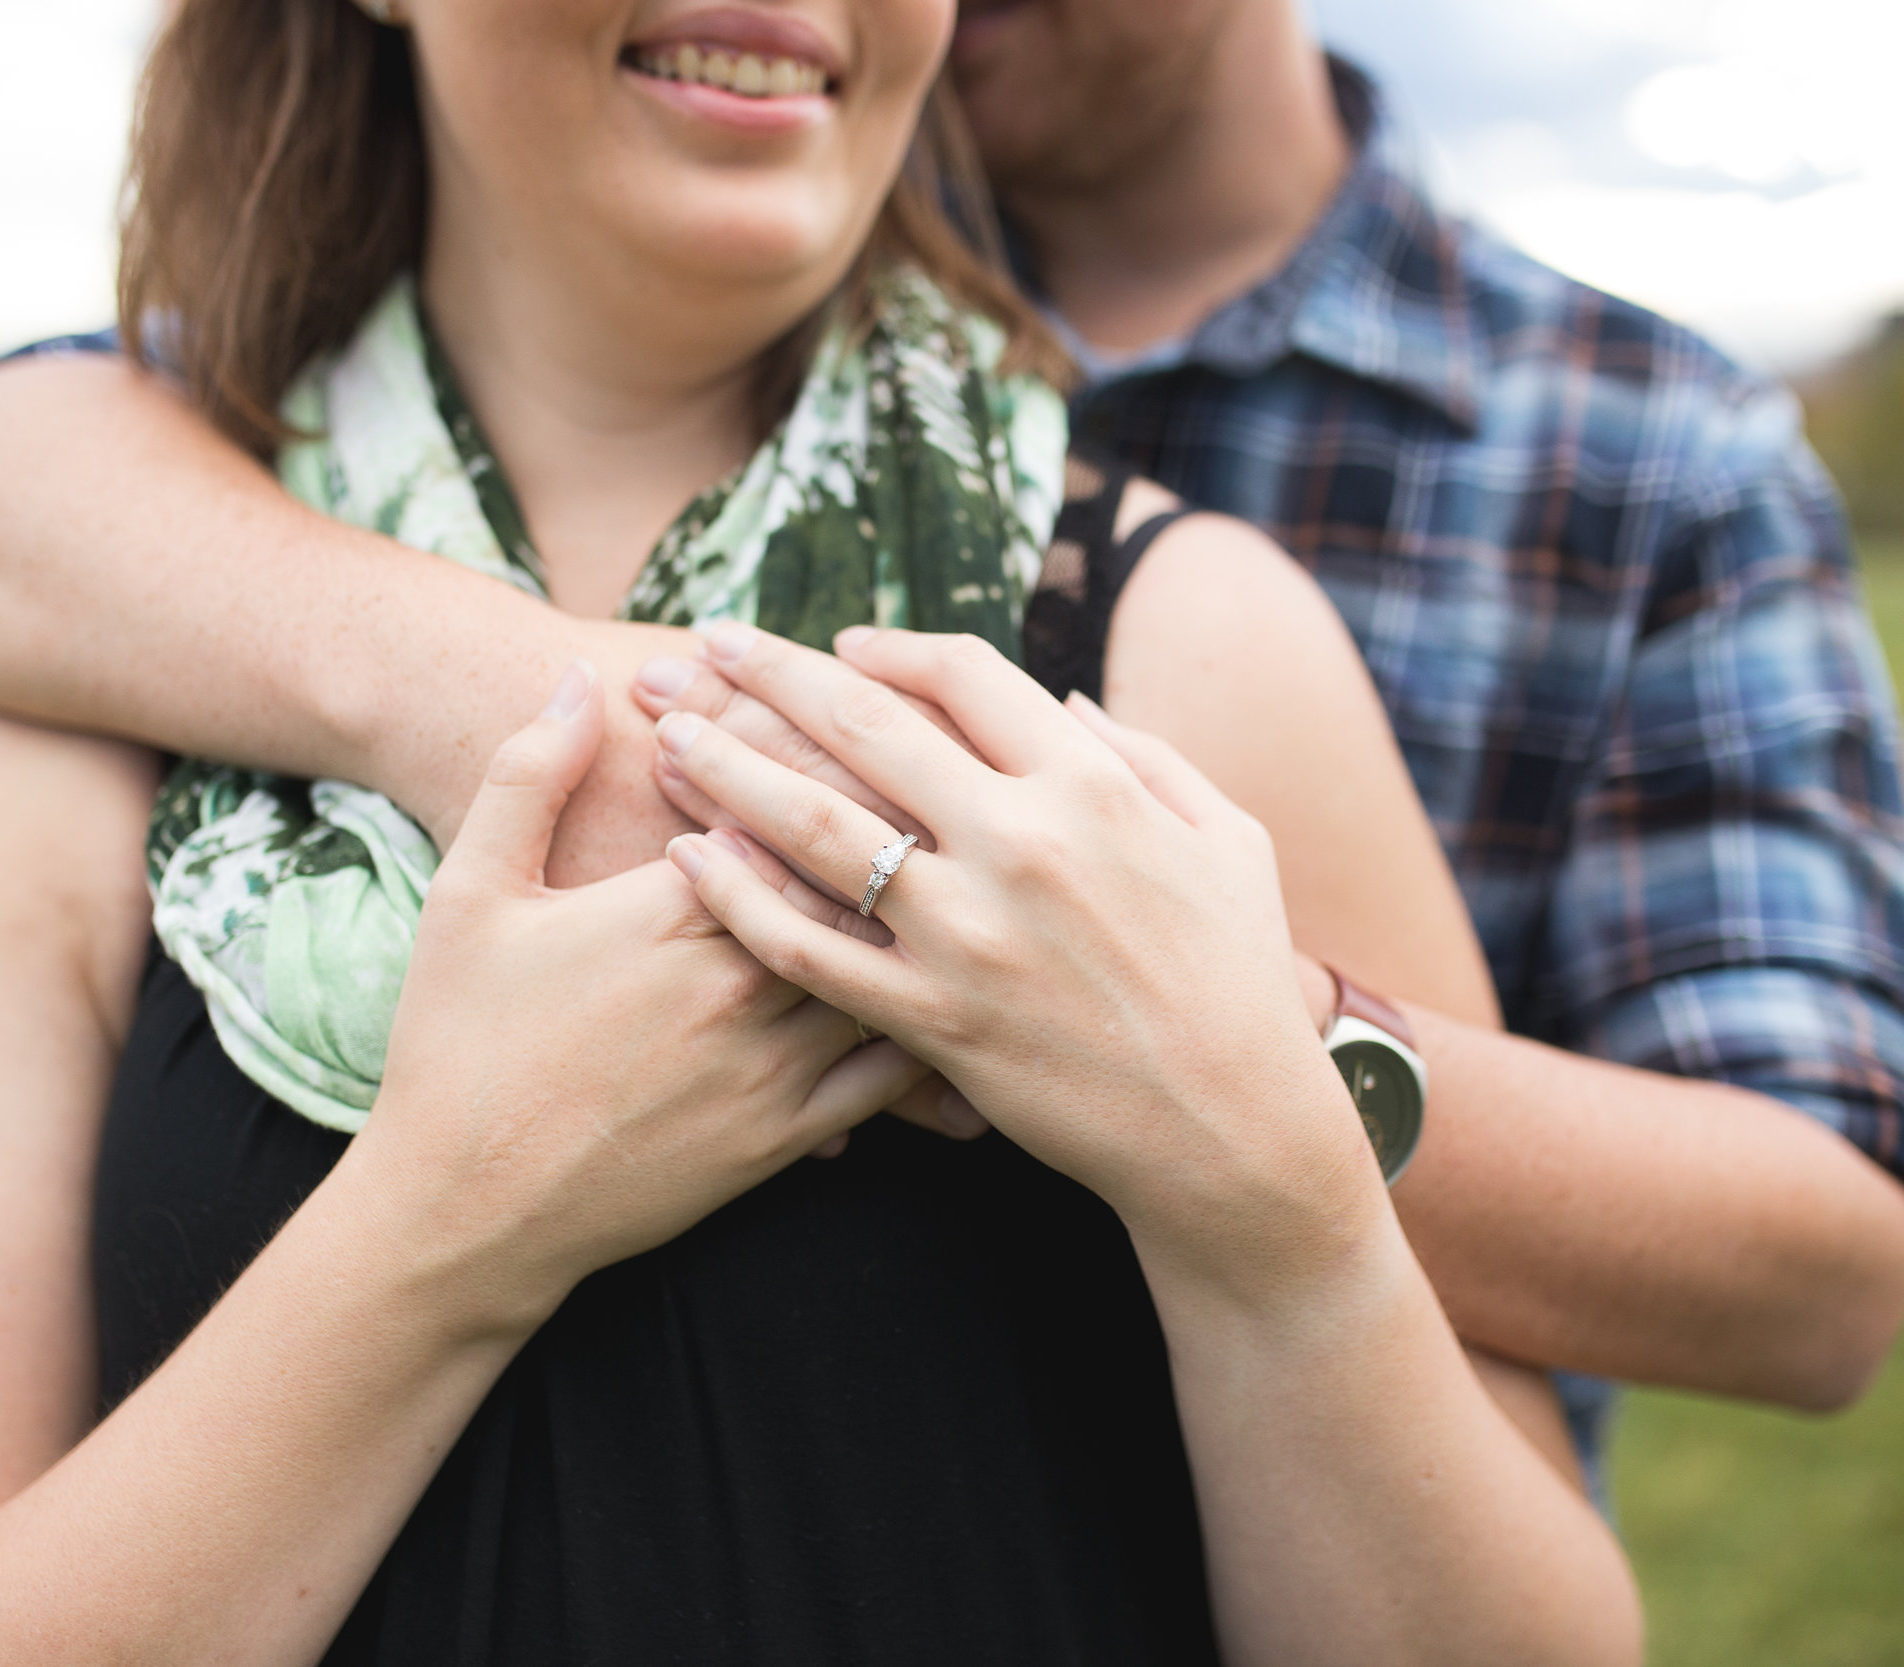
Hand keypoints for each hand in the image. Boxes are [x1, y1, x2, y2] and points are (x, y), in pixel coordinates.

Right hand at [355, 662, 934, 1341]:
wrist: (462, 1210)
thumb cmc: (455, 1044)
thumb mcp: (471, 892)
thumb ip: (529, 773)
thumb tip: (574, 677)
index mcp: (667, 909)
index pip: (789, 808)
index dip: (837, 761)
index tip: (874, 723)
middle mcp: (734, 982)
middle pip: (857, 880)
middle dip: (909, 827)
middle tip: (963, 783)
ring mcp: (767, 1065)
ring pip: (887, 968)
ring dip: (934, 918)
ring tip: (983, 871)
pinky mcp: (783, 1138)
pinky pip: (885, 1076)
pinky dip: (931, 1029)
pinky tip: (960, 991)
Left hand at [655, 625, 1384, 1298]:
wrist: (1233, 1132)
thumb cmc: (1239, 983)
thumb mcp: (1227, 841)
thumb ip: (1146, 757)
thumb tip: (1065, 697)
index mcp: (1092, 785)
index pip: (964, 675)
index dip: (889, 648)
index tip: (840, 644)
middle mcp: (1021, 841)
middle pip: (865, 726)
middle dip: (769, 675)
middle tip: (702, 646)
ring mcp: (970, 932)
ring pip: (816, 826)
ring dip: (728, 768)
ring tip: (664, 734)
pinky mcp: (934, 1019)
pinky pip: (812, 951)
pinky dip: (742, 902)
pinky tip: (691, 863)